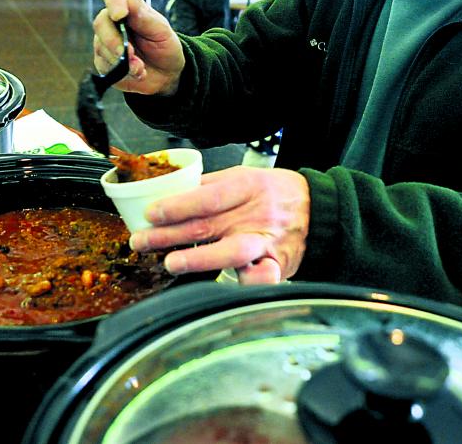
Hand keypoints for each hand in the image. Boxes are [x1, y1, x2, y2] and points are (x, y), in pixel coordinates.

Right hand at [93, 0, 184, 95]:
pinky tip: (137, 72)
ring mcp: (105, 42)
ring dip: (123, 60)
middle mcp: (113, 22)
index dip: (113, 1)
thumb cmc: (164, 46)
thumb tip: (128, 1)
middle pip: (100, 23)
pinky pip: (105, 66)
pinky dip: (123, 71)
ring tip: (141, 67)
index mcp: (129, 7)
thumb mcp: (161, 30)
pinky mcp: (104, 62)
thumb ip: (144, 16)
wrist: (166, 74)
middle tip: (129, 52)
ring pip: (101, 47)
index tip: (120, 14)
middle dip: (113, 40)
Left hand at [129, 166, 310, 283]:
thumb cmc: (276, 193)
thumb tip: (169, 192)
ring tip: (171, 263)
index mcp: (246, 186)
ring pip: (231, 251)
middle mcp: (255, 213)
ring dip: (198, 258)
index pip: (206, 196)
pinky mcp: (276, 263)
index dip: (176, 206)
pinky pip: (263, 275)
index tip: (151, 213)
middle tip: (140, 240)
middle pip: (207, 224)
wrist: (320, 209)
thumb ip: (210, 185)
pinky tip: (229, 284)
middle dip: (168, 234)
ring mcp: (266, 240)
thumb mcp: (245, 177)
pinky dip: (249, 281)